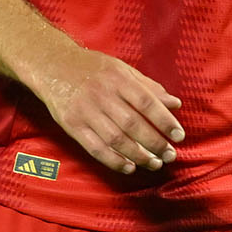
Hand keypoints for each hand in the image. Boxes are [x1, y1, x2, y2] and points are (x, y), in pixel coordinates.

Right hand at [30, 44, 183, 172]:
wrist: (52, 64)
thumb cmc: (92, 67)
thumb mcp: (122, 69)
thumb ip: (149, 87)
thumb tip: (175, 104)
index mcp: (118, 79)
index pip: (147, 103)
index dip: (164, 121)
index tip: (179, 136)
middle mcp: (102, 95)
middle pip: (132, 124)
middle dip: (154, 143)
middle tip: (170, 155)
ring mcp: (86, 111)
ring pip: (115, 139)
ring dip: (137, 155)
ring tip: (154, 163)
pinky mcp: (72, 125)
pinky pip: (95, 147)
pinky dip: (113, 160)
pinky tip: (129, 167)